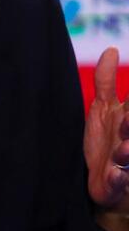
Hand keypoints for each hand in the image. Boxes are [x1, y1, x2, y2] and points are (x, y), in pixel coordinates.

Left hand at [85, 48, 128, 220]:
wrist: (103, 180)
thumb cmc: (106, 140)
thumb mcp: (104, 108)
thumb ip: (106, 81)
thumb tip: (112, 49)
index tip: (126, 110)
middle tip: (127, 119)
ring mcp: (126, 161)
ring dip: (128, 151)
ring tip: (123, 150)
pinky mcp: (117, 181)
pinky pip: (119, 181)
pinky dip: (118, 178)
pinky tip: (116, 175)